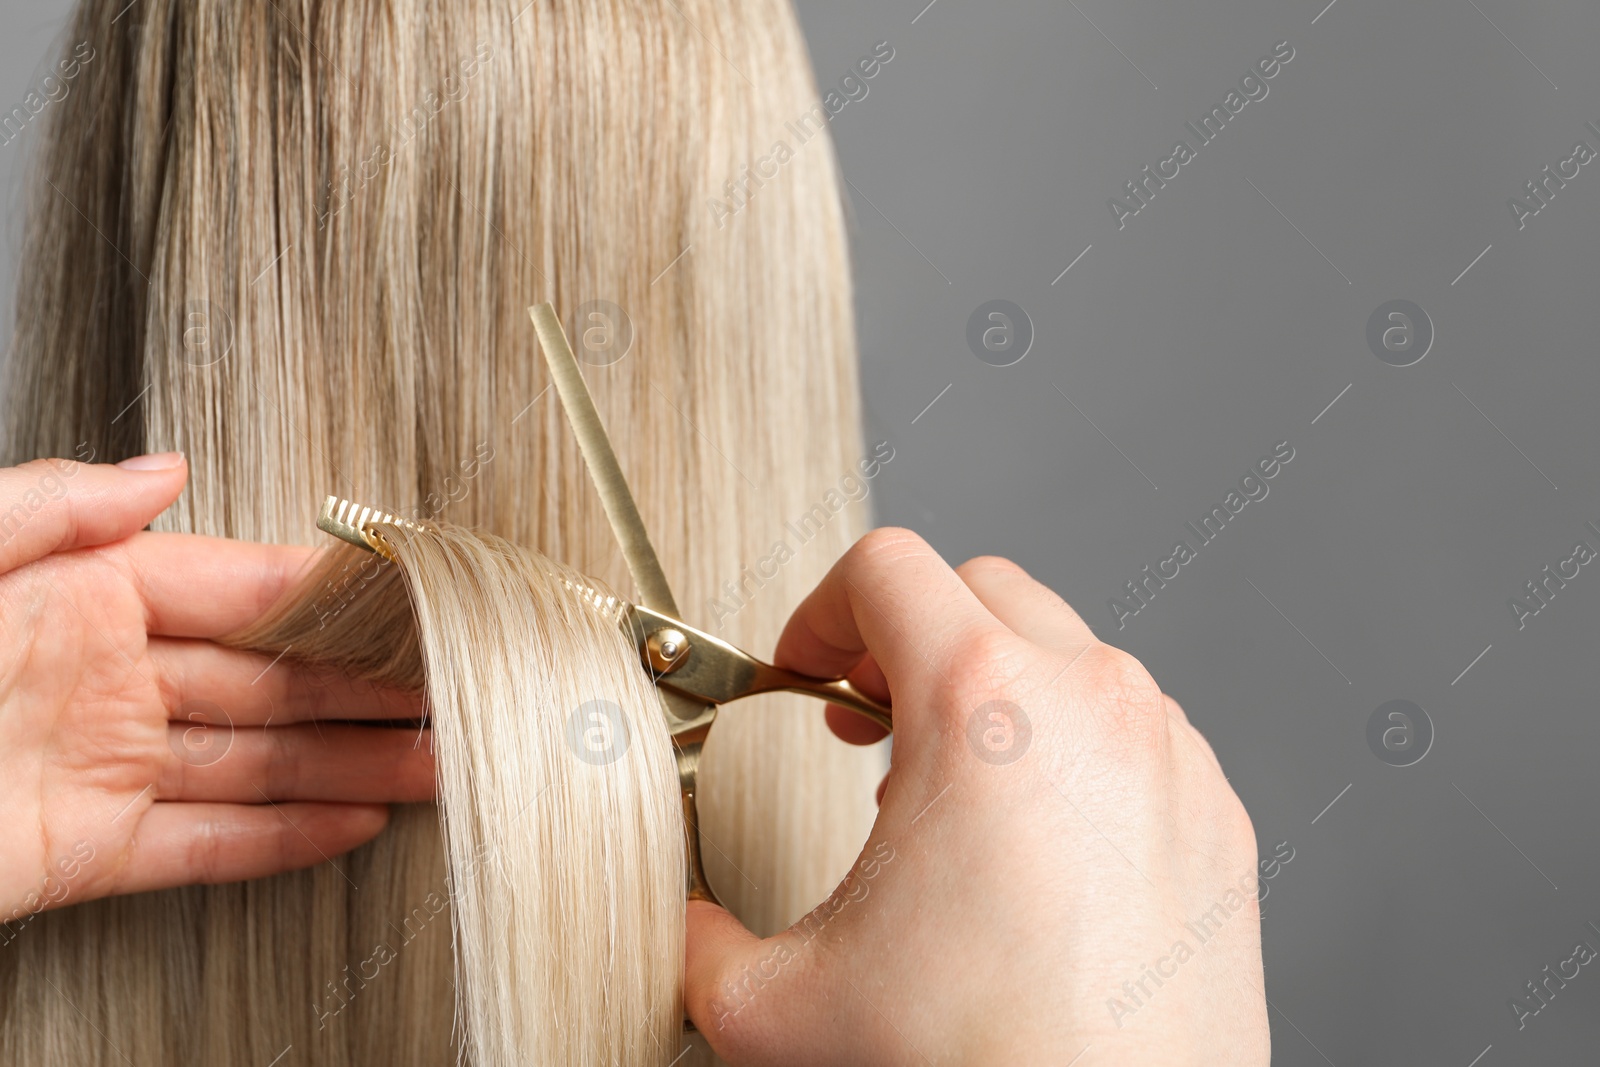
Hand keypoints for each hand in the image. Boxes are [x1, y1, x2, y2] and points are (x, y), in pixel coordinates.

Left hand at [0, 454, 432, 932]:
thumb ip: (54, 503)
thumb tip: (162, 470)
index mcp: (82, 592)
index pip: (244, 588)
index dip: (336, 596)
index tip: (413, 599)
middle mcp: (107, 675)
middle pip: (275, 681)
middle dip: (372, 688)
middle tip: (456, 688)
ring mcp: (104, 765)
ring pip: (261, 762)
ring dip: (355, 766)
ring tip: (438, 763)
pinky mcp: (87, 851)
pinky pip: (205, 842)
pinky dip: (283, 838)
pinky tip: (351, 823)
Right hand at [684, 529, 1267, 1064]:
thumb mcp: (777, 1004)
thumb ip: (698, 938)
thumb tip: (684, 926)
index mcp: (982, 707)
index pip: (884, 568)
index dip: (818, 610)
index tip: (802, 667)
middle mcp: (1091, 703)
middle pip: (979, 589)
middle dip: (905, 639)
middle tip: (862, 715)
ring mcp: (1169, 752)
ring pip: (1065, 654)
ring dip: (993, 690)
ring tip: (947, 789)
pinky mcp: (1215, 812)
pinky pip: (1133, 729)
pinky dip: (1072, 749)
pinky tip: (1034, 839)